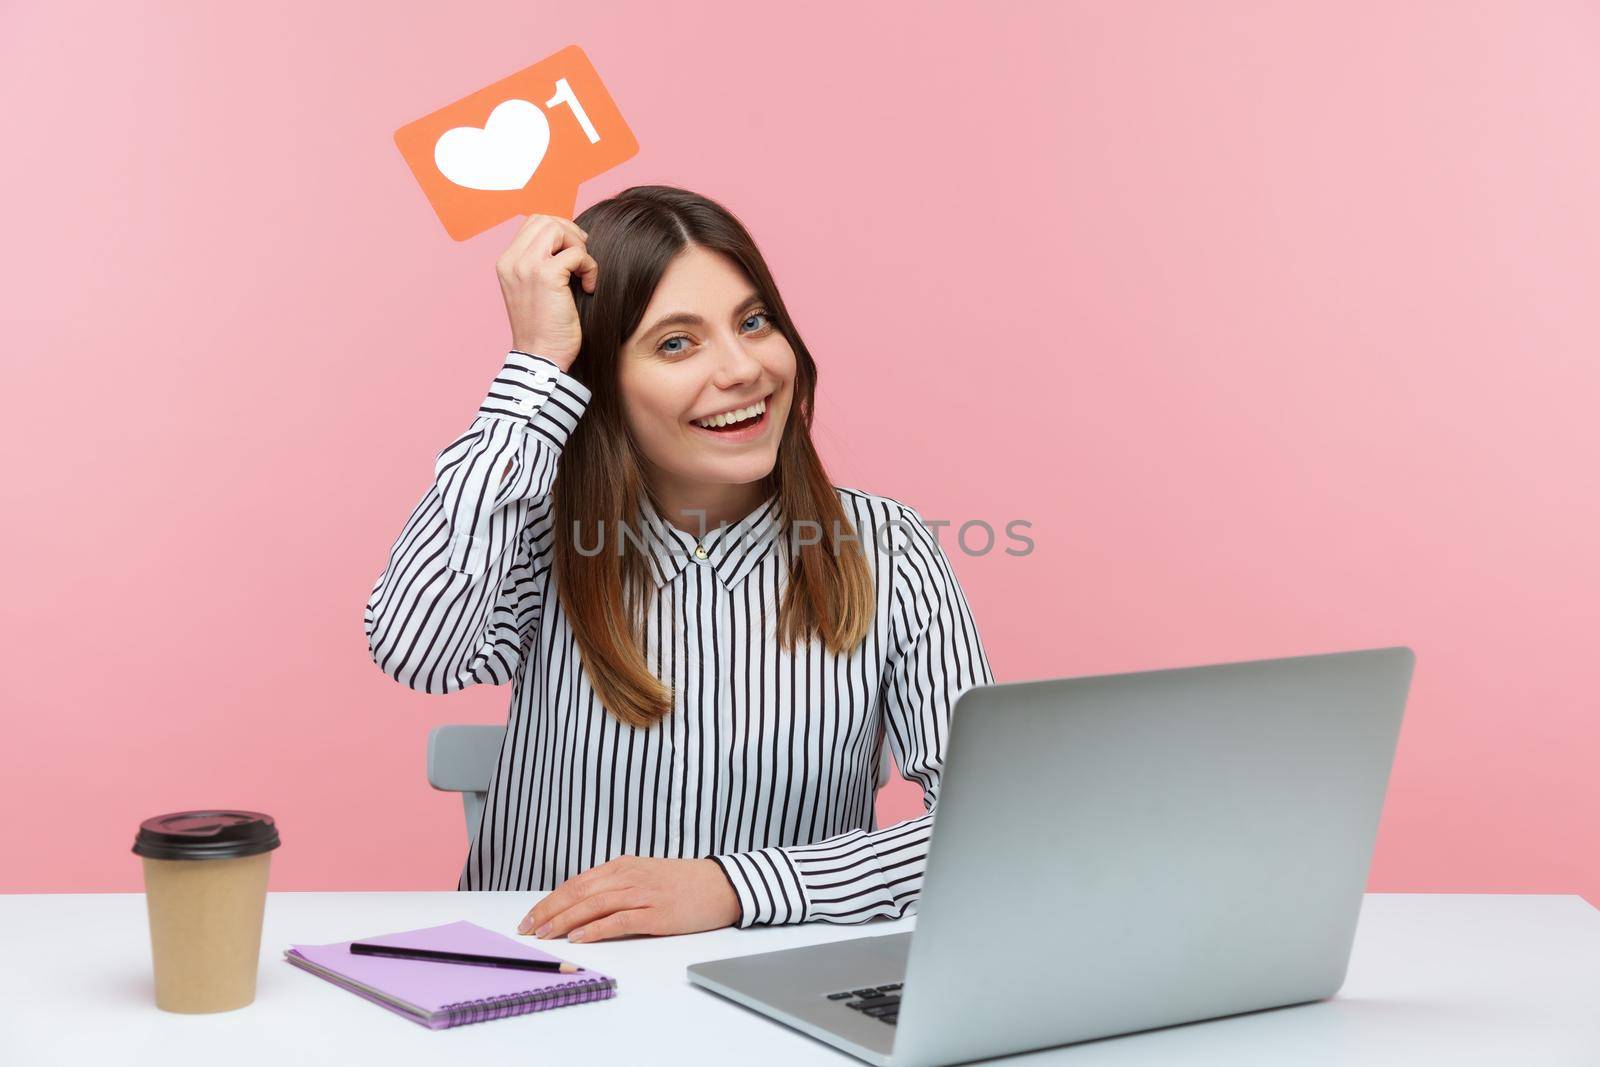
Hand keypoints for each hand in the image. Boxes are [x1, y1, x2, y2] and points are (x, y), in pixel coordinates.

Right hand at [496, 213, 597, 370]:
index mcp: (507, 263)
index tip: (573, 251)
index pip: (533, 223)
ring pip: (558, 229)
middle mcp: (512, 261)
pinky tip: (588, 288)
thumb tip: (569, 240)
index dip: (559, 230)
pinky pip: (577, 254)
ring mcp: (527, 267)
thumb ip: (542, 263)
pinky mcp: (546, 276)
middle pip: (545, 220)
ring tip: (583, 272)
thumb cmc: (545, 328)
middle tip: (582, 259)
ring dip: (578, 246)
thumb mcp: (534, 290)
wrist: (541, 357)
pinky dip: (590, 268)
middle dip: (570, 233)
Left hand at [516, 856, 740, 942]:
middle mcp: (628, 876)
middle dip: (548, 911)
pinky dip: (596, 929)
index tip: (530, 916)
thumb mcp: (644, 875)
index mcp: (622, 866)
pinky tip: (580, 937)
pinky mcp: (656, 914)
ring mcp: (642, 894)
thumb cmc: (682, 883)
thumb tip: (582, 904)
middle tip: (527, 928)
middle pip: (578, 893)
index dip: (550, 900)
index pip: (576, 883)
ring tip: (545, 933)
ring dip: (564, 920)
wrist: (721, 884)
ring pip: (593, 905)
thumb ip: (615, 885)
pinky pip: (619, 920)